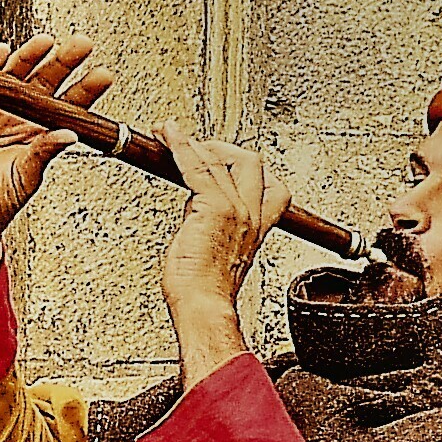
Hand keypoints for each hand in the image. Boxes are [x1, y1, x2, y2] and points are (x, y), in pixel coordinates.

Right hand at [0, 37, 110, 302]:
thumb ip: (43, 154)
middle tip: (82, 44)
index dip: (86, 89)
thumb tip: (69, 134)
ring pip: (13, 77)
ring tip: (45, 43)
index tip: (103, 75)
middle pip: (44, 82)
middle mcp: (20, 119)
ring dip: (29, 58)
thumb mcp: (25, 179)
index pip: (69, 106)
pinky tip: (0, 53)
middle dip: (63, 62)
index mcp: (41, 135)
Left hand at [156, 134, 296, 387]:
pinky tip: (167, 135)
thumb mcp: (215, 254)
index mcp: (257, 228)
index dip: (254, 170)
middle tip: (196, 149)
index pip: (274, 189)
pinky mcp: (213, 207)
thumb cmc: (204, 291)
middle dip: (222, 150)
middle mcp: (250, 215)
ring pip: (221, 159)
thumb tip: (195, 213)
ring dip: (194, 143)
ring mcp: (235, 209)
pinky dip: (179, 146)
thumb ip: (212, 228)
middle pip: (251, 163)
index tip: (228, 161)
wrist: (204, 305)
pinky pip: (196, 166)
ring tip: (170, 136)